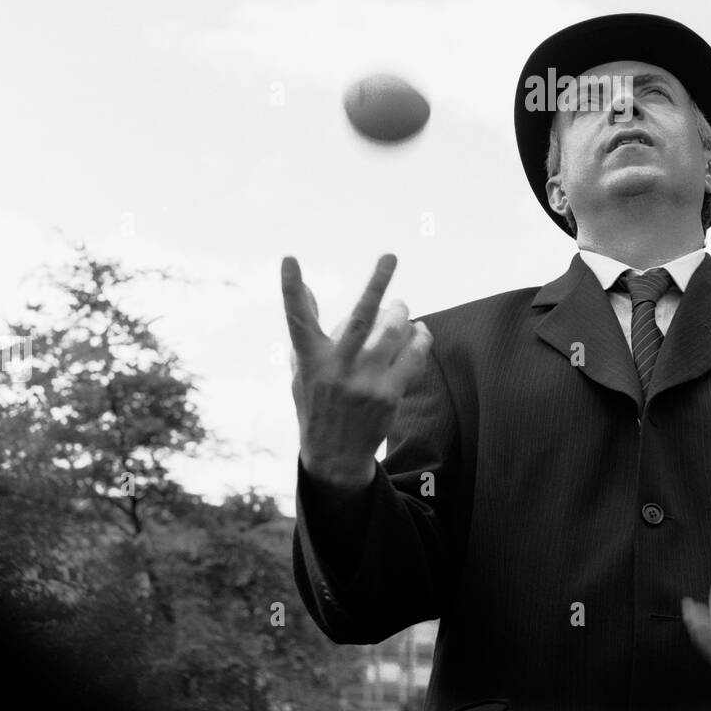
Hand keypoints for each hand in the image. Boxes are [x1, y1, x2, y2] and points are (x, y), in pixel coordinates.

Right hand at [281, 252, 431, 490]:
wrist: (335, 455)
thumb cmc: (316, 402)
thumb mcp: (301, 368)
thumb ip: (304, 327)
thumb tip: (302, 283)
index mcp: (309, 360)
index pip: (297, 319)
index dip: (290, 289)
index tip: (289, 258)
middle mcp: (335, 369)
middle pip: (361, 319)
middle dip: (376, 283)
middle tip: (390, 255)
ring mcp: (364, 383)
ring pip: (393, 333)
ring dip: (402, 314)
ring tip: (402, 307)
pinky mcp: (388, 395)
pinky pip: (413, 356)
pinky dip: (421, 339)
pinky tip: (421, 331)